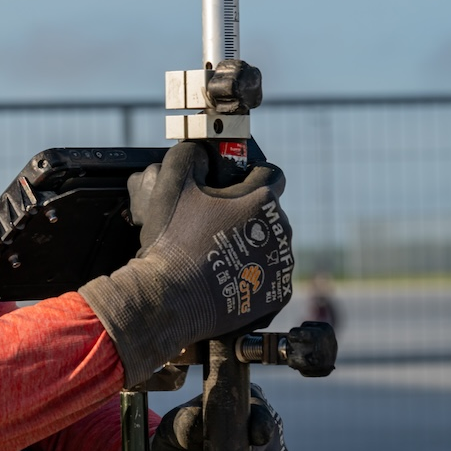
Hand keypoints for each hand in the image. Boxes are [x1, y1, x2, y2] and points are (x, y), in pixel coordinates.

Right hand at [78, 141, 293, 382]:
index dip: (247, 175)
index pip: (270, 173)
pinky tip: (223, 276)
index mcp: (261, 200)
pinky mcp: (277, 295)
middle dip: (245, 213)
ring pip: (268, 244)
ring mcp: (281, 266)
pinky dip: (250, 274)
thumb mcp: (172, 182)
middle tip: (211, 224)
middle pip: (267, 211)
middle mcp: (280, 232)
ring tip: (215, 254)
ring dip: (249, 244)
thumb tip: (202, 152)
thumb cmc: (172, 241)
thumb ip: (190, 155)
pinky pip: (267, 276)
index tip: (228, 187)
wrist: (170, 299)